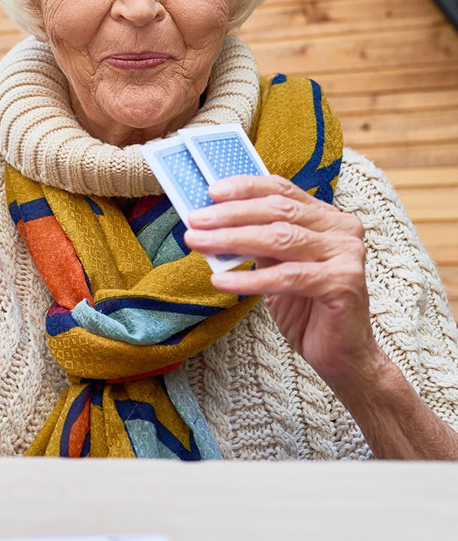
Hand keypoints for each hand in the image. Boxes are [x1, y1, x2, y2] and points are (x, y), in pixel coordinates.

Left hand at [183, 175, 388, 392]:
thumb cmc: (305, 307)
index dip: (246, 188)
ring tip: (198, 242)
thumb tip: (211, 222)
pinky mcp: (344, 282)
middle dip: (231, 214)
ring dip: (232, 239)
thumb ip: (256, 240)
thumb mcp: (276, 264)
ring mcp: (347, 254)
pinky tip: (221, 280)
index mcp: (327, 218)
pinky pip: (287, 276)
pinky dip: (250, 278)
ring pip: (281, 238)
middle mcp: (342, 230)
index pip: (283, 191)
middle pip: (279, 211)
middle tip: (195, 219)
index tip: (211, 191)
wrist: (340, 352)